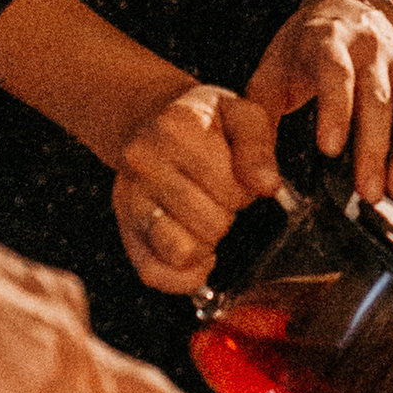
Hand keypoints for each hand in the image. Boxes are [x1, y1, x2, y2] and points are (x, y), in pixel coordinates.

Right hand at [110, 78, 279, 291]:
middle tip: (217, 195)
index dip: (245, 190)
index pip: (231, 186)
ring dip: (206, 243)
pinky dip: (184, 276)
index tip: (236, 175)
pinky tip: (199, 255)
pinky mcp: (125, 230)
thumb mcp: (242, 116)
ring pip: (182, 251)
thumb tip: (266, 185)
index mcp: (175, 128)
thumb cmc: (206, 126)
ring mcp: (128, 198)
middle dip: (226, 213)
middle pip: (211, 222)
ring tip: (204, 217)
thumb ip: (258, 145)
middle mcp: (142, 161)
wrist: (157, 126)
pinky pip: (154, 274)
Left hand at [247, 0, 392, 208]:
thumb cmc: (301, 51)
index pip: (336, 72)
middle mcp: (371, 48)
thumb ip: (258, 125)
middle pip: (380, 97)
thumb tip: (261, 180)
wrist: (348, 6)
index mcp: (327, 41)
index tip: (329, 149)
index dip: (336, 109)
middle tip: (368, 191)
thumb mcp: (269, 75)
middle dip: (375, 147)